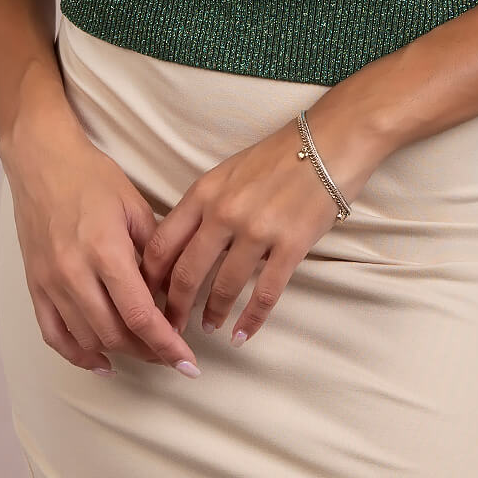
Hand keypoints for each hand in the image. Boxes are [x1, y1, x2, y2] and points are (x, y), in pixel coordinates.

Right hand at [1, 122, 203, 377]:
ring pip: (88, 338)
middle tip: (172, 354)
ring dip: (120, 352)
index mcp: (105, 250)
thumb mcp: (134, 205)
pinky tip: (100, 361)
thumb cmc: (92, 177)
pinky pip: (54, 334)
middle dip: (149, 351)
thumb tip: (169, 292)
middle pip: (115, 333)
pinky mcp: (35, 285)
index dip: (166, 343)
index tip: (188, 362)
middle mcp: (75, 273)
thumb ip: (153, 252)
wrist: (42, 162)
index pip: (140, 314)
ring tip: (145, 351)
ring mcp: (51, 283)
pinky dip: (77, 354)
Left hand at [139, 96, 382, 347]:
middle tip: (170, 326)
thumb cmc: (279, 155)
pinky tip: (243, 335)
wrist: (328, 143)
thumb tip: (183, 246)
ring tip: (209, 327)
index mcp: (205, 192)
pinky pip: (265, 293)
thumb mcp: (229, 172)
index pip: (163, 243)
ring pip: (224, 286)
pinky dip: (251, 320)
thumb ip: (205, 206)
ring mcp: (258, 230)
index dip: (150, 277)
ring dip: (213, 313)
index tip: (148, 296)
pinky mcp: (290, 245)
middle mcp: (225, 212)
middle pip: (186, 272)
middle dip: (174, 307)